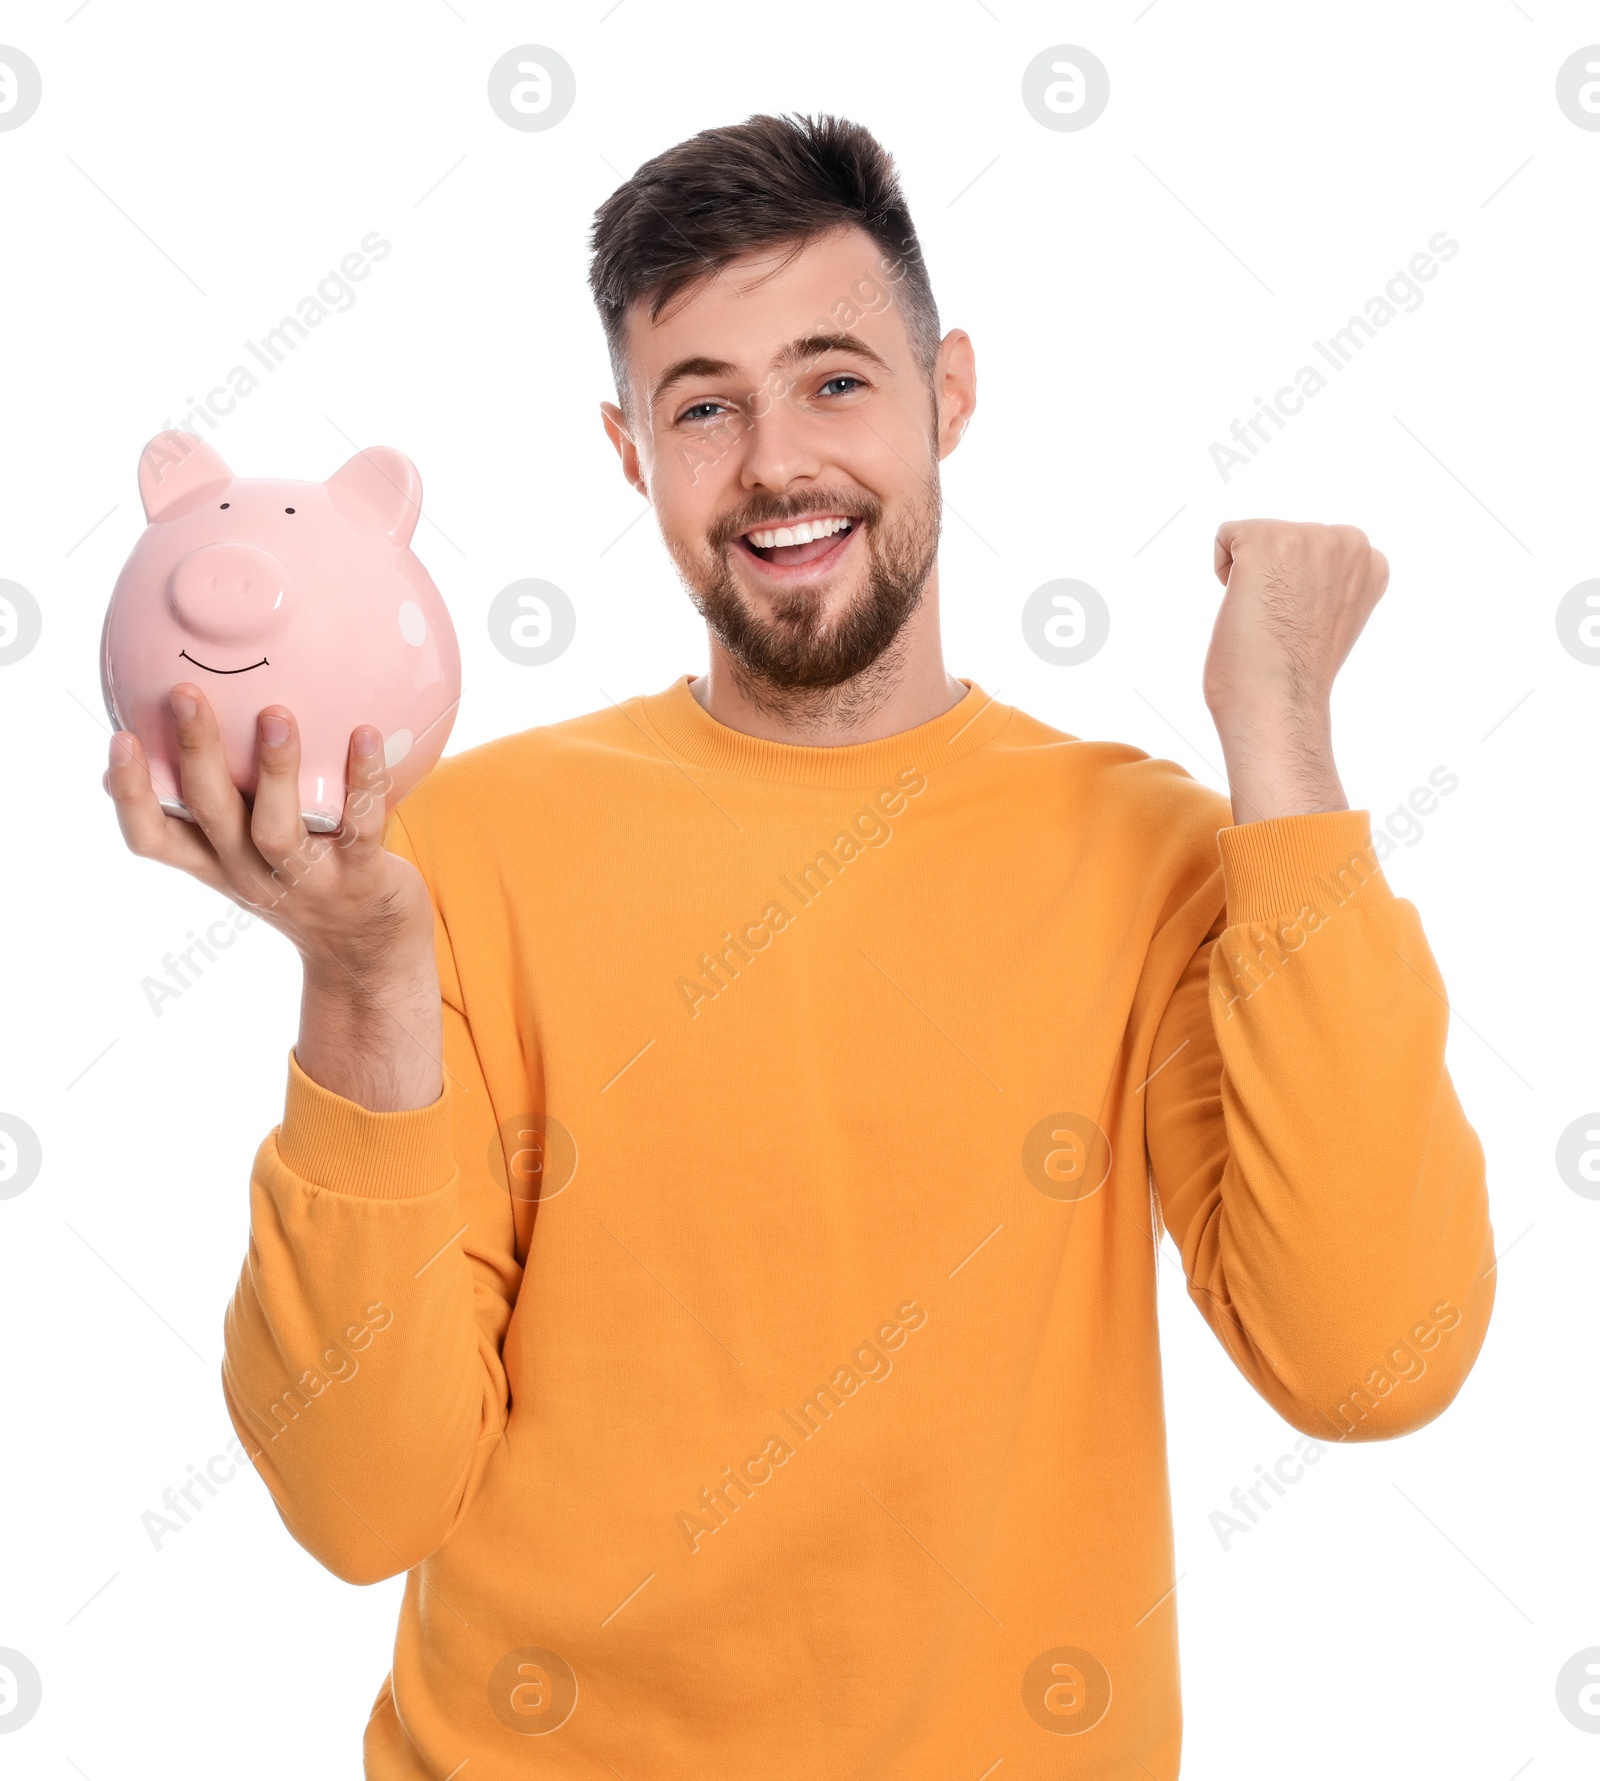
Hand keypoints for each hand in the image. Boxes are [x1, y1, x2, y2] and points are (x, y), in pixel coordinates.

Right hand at [105, 685, 441, 1110]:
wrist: (368, 959)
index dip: (132, 794)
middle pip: (211, 814)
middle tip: (187, 693)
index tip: (121, 738)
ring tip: (276, 714)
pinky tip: (366, 734)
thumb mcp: (242, 862)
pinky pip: (361, 827)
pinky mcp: (362, 879)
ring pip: (277, 828)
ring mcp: (307, 881)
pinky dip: (363, 781)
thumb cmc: (299, 886)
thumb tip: (135, 761)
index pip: (154, 838)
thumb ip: (204, 819)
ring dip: (275, 770)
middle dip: (195, 752)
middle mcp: (252, 874)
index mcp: (217, 864)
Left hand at [1203, 519, 1389, 823]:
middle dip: (1274, 575)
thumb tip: (1299, 572)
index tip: (1300, 623)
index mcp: (1372, 563)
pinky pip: (1226, 536)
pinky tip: (1242, 604)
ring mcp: (1309, 538)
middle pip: (1285, 537)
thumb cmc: (1296, 679)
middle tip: (1281, 624)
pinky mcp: (1267, 541)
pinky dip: (1222, 569)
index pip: (1315, 551)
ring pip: (1257, 537)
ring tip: (1266, 617)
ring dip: (1249, 574)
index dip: (1295, 587)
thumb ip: (1331, 584)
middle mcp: (1349, 542)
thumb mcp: (1333, 618)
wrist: (1280, 706)